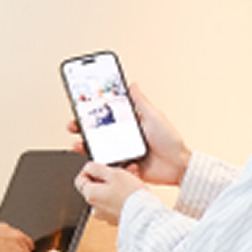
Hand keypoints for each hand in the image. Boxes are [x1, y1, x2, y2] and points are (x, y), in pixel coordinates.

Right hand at [66, 83, 190, 185]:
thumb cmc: (171, 142)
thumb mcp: (155, 117)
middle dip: (82, 129)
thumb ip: (141, 102)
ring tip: (78, 144)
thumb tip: (132, 84)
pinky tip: (98, 160)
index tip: (80, 107)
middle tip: (73, 125)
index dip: (93, 112)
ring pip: (99, 149)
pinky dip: (100, 163)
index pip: (107, 116)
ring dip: (85, 146)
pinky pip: (108, 166)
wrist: (178, 167)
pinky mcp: (124, 168)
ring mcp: (123, 153)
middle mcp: (124, 139)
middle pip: (98, 133)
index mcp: (130, 125)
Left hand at [75, 161, 145, 224]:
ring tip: (130, 176)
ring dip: (116, 183)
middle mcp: (95, 207)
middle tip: (119, 169)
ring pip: (107, 193)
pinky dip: (120, 194)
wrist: (146, 215)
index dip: (88, 170)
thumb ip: (97, 168)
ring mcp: (105, 215)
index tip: (97, 166)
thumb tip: (89, 167)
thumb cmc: (130, 195)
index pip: (80, 180)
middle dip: (107, 176)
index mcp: (90, 195)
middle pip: (95, 186)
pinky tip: (131, 188)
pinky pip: (114, 202)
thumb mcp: (113, 173)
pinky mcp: (116, 218)